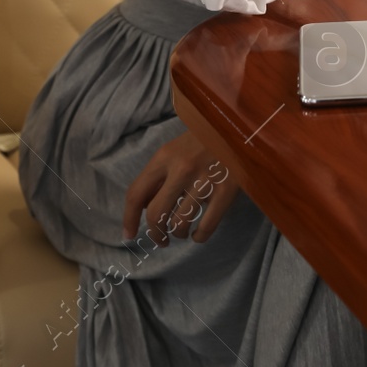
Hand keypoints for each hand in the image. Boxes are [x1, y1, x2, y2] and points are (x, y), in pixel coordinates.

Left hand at [122, 130, 239, 245]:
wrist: (238, 126)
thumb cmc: (203, 139)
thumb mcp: (175, 150)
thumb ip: (158, 175)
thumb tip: (143, 208)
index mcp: (164, 157)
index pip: (136, 194)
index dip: (129, 219)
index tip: (129, 235)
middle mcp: (181, 169)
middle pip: (156, 214)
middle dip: (155, 234)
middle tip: (161, 240)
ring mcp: (205, 180)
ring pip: (180, 223)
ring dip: (178, 234)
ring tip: (182, 232)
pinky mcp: (226, 190)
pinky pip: (207, 225)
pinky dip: (199, 236)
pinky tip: (198, 234)